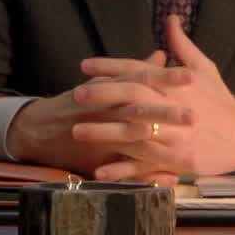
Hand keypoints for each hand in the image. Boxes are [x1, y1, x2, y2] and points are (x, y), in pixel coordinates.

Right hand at [5, 50, 195, 173]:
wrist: (40, 129)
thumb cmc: (79, 102)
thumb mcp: (105, 81)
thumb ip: (136, 70)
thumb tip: (161, 55)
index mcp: (112, 89)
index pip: (141, 79)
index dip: (165, 78)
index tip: (191, 76)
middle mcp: (108, 111)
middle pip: (139, 110)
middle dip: (166, 113)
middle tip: (194, 115)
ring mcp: (103, 137)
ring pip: (133, 140)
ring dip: (159, 145)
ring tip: (186, 149)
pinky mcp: (100, 160)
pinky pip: (126, 170)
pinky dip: (147, 175)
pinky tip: (171, 179)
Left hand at [78, 15, 234, 183]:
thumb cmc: (220, 101)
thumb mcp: (205, 68)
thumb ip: (182, 45)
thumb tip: (171, 18)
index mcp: (177, 85)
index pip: (139, 71)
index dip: (111, 68)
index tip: (85, 66)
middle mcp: (173, 110)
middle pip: (133, 100)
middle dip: (103, 97)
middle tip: (76, 96)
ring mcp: (175, 138)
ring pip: (135, 134)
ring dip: (105, 133)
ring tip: (76, 131)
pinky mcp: (177, 161)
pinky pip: (146, 166)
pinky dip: (124, 169)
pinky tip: (100, 170)